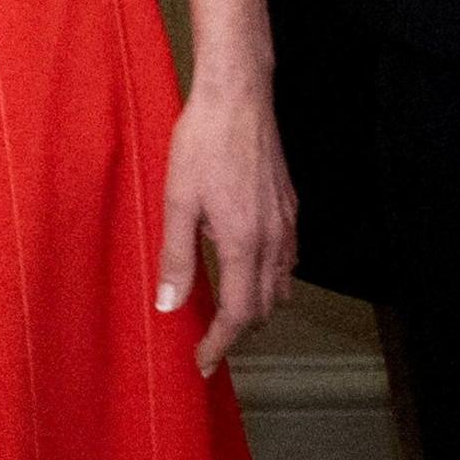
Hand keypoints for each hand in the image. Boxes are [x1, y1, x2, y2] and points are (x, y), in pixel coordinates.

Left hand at [156, 72, 294, 375]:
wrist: (239, 97)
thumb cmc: (203, 143)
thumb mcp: (177, 201)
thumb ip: (176, 257)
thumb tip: (168, 305)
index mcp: (244, 243)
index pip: (240, 315)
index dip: (221, 345)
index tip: (202, 362)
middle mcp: (274, 240)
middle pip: (265, 308)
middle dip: (238, 331)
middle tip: (208, 341)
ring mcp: (287, 224)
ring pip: (281, 286)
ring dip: (257, 307)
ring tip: (225, 312)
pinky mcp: (290, 207)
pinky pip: (288, 259)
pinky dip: (270, 278)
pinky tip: (247, 267)